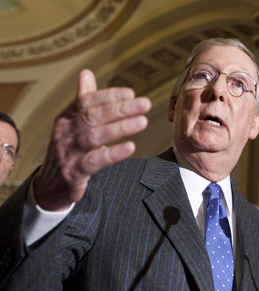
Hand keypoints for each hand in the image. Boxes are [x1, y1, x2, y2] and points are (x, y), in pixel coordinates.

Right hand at [34, 69, 150, 210]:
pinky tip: (130, 147)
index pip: (87, 101)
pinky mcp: (74, 172)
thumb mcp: (72, 124)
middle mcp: (65, 132)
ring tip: (142, 122)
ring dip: (120, 128)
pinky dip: (113, 153)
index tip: (131, 93)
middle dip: (121, 109)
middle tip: (145, 104)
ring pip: (95, 137)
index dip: (109, 96)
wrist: (50, 185)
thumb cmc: (68, 150)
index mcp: (66, 118)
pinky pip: (95, 161)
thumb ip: (82, 100)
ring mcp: (68, 152)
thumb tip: (86, 73)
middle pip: (93, 116)